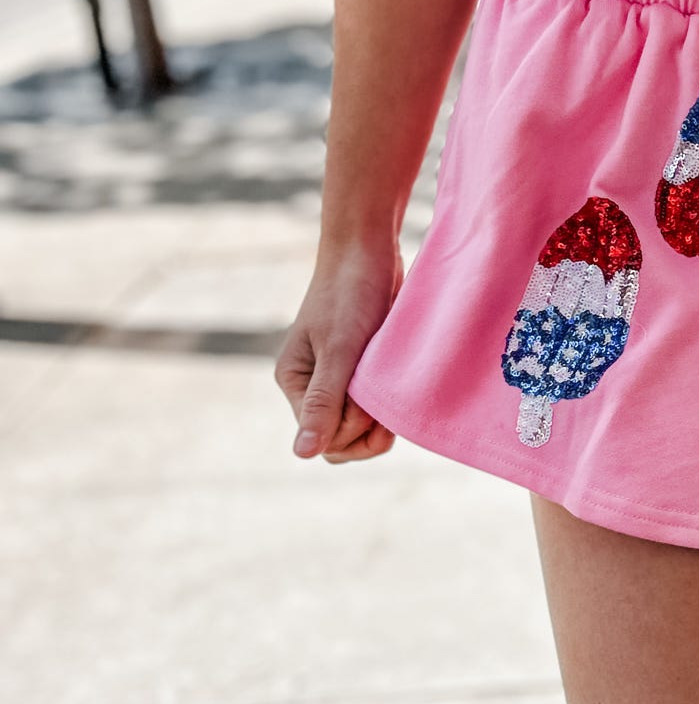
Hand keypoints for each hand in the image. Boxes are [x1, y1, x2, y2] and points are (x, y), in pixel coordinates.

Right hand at [274, 243, 403, 462]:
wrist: (368, 250)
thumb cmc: (350, 294)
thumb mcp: (339, 349)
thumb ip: (323, 401)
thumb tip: (301, 454)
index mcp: (295, 383)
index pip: (323, 440)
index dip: (352, 430)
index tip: (368, 398)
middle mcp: (311, 386)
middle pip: (340, 442)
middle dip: (367, 432)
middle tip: (387, 399)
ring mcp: (337, 380)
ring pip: (359, 429)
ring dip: (380, 421)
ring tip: (394, 392)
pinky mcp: (360, 371)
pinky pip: (373, 408)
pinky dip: (387, 406)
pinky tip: (398, 386)